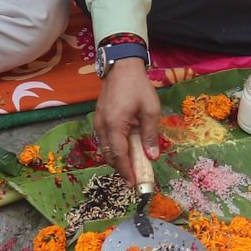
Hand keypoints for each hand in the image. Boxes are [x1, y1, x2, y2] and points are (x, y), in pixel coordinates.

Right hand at [94, 57, 161, 178]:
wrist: (121, 66)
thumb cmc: (138, 87)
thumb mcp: (150, 110)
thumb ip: (150, 135)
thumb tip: (152, 157)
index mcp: (115, 125)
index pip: (119, 155)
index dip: (126, 171)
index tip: (134, 184)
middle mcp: (102, 126)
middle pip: (109, 155)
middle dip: (121, 169)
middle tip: (135, 177)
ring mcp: (98, 122)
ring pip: (105, 149)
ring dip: (117, 159)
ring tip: (132, 166)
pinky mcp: (98, 118)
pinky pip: (104, 140)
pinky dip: (113, 149)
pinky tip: (125, 150)